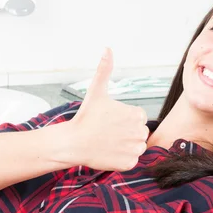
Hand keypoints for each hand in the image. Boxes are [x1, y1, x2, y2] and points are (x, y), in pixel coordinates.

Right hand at [70, 48, 149, 170]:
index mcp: (137, 114)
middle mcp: (139, 132)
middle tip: (107, 132)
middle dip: (126, 133)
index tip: (110, 121)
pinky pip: (131, 161)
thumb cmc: (85, 117)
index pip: (138, 119)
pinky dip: (122, 159)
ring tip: (108, 142)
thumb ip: (105, 69)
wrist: (73, 143)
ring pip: (136, 147)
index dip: (124, 120)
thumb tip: (107, 48)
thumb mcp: (96, 91)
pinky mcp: (129, 164)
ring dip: (126, 146)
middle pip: (139, 133)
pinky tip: (109, 153)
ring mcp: (134, 149)